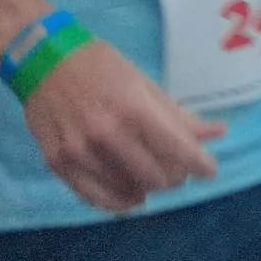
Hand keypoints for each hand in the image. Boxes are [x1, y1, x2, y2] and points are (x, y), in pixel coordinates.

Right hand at [23, 41, 225, 213]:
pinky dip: (118, 201)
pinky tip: (131, 196)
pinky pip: (94, 197)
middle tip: (177, 169)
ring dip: (148, 188)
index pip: (178, 150)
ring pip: (128, 190)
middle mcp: (107, 134)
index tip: (210, 171)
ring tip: (154, 178)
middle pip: (156, 176)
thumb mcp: (145, 84)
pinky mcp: (57, 163)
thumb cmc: (101, 67)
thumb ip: (179, 115)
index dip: (200, 165)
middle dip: (175, 177)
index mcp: (134, 109)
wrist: (43, 59)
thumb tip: (217, 133)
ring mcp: (79, 152)